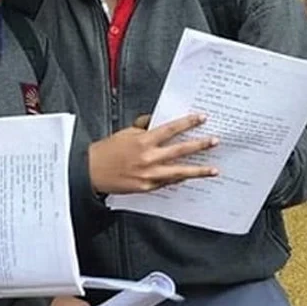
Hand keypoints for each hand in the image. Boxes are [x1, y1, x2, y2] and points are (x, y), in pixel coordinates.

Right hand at [89, 114, 219, 194]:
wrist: (91, 172)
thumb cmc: (108, 150)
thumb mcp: (126, 133)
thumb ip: (144, 126)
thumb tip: (159, 120)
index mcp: (144, 141)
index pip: (171, 129)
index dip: (188, 123)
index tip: (202, 118)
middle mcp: (149, 158)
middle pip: (180, 150)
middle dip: (200, 145)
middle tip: (215, 142)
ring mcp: (149, 175)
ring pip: (179, 172)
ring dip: (198, 170)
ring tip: (214, 170)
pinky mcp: (147, 187)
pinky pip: (168, 183)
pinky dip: (180, 179)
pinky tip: (191, 177)